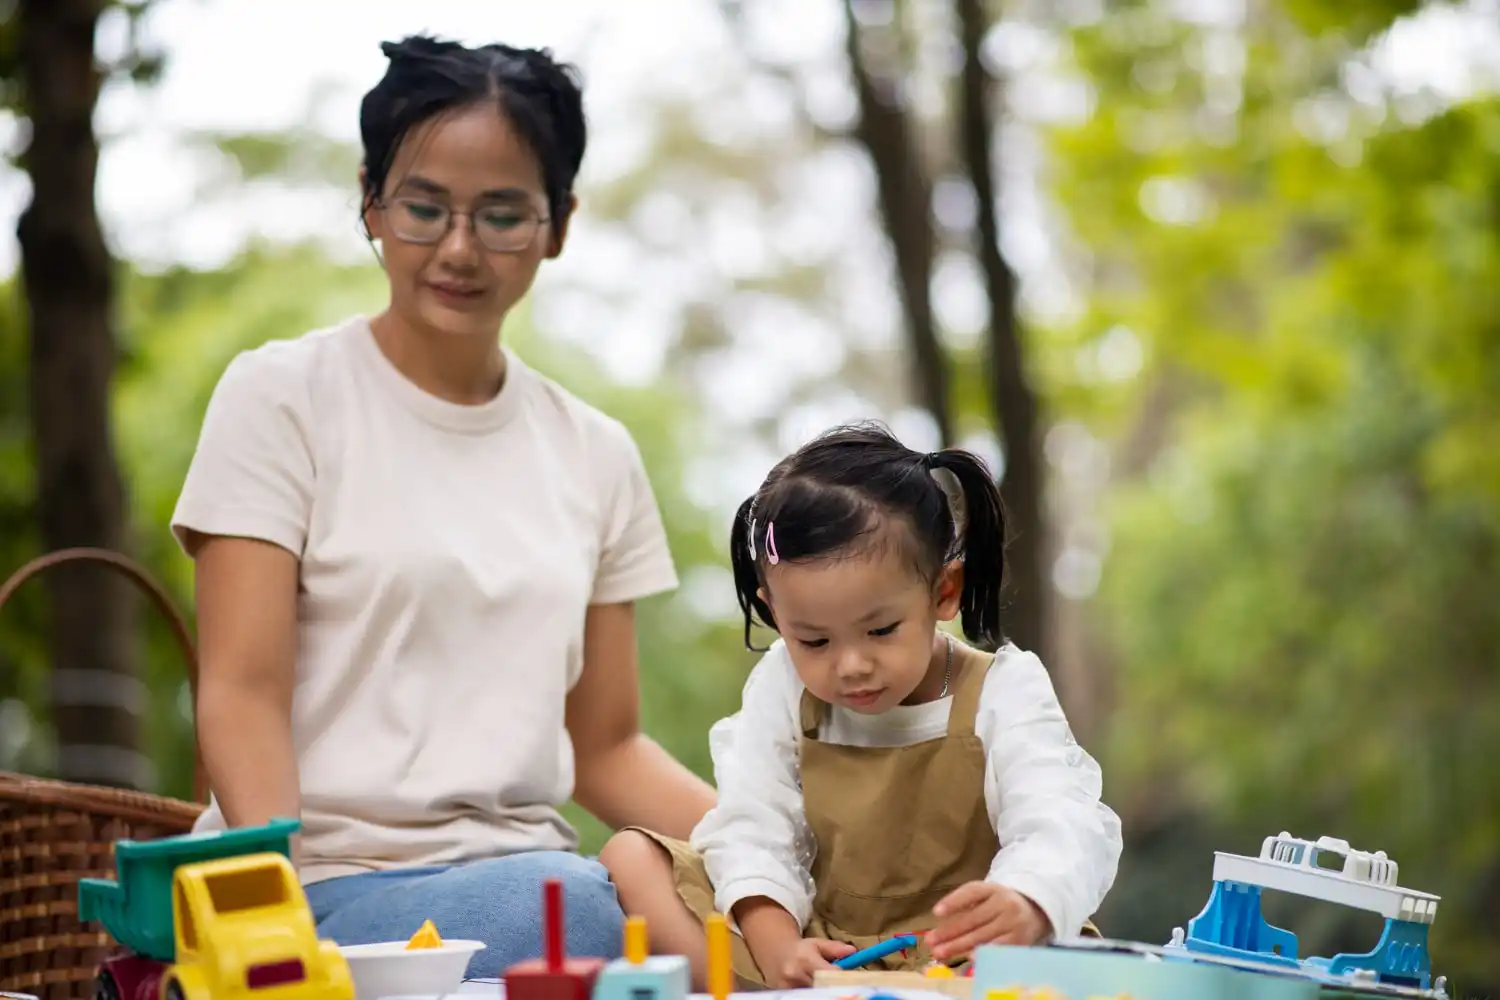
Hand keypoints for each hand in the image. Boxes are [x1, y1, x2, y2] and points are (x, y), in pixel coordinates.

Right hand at [766, 938, 855, 988]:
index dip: (842, 979)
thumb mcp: (818, 944)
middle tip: (846, 988)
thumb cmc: (801, 951)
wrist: (775, 955)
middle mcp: (795, 975)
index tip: (853, 981)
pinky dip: (816, 995)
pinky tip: (821, 992)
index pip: (828, 974)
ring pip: (815, 994)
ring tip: (833, 989)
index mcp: (806, 959)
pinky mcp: (784, 994)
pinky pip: (805, 997)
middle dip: (835, 989)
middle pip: (822, 989)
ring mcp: (788, 988)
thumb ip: (835, 948)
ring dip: (825, 993)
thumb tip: (853, 951)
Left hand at [926, 882, 1051, 960]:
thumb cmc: (999, 905)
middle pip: (973, 918)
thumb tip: (941, 923)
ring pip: (982, 936)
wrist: (1033, 912)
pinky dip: (981, 954)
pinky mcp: (1020, 940)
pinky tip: (968, 958)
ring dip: (958, 946)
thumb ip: (966, 905)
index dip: (954, 901)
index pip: (971, 892)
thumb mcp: (985, 896)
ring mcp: (1013, 922)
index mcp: (992, 889)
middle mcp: (1004, 903)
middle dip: (949, 932)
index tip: (936, 912)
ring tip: (940, 952)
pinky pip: (997, 949)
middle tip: (930, 941)